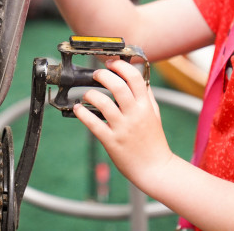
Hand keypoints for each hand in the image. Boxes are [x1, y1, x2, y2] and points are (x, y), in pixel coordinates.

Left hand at [73, 59, 173, 189]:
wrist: (155, 169)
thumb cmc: (154, 141)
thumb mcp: (155, 115)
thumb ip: (147, 97)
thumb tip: (140, 80)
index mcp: (145, 106)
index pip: (135, 78)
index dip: (121, 66)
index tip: (111, 63)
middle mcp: (134, 114)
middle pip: (118, 86)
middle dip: (104, 75)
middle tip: (96, 74)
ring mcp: (123, 128)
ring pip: (104, 103)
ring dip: (91, 94)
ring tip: (87, 94)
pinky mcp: (111, 141)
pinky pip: (93, 124)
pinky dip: (82, 113)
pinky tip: (77, 108)